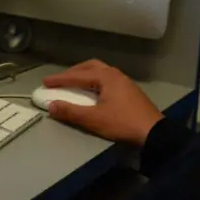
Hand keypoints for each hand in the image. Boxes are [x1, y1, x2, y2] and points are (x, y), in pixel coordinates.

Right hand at [42, 59, 163, 146]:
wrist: (153, 132)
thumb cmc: (122, 123)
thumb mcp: (94, 119)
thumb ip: (71, 112)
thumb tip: (51, 106)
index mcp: (106, 77)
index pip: (78, 75)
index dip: (60, 79)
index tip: (45, 82)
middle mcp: (115, 74)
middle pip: (90, 66)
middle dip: (73, 72)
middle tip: (60, 81)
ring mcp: (124, 81)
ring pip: (100, 71)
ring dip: (84, 75)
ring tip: (74, 84)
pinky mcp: (129, 91)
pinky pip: (107, 79)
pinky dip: (94, 81)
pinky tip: (93, 92)